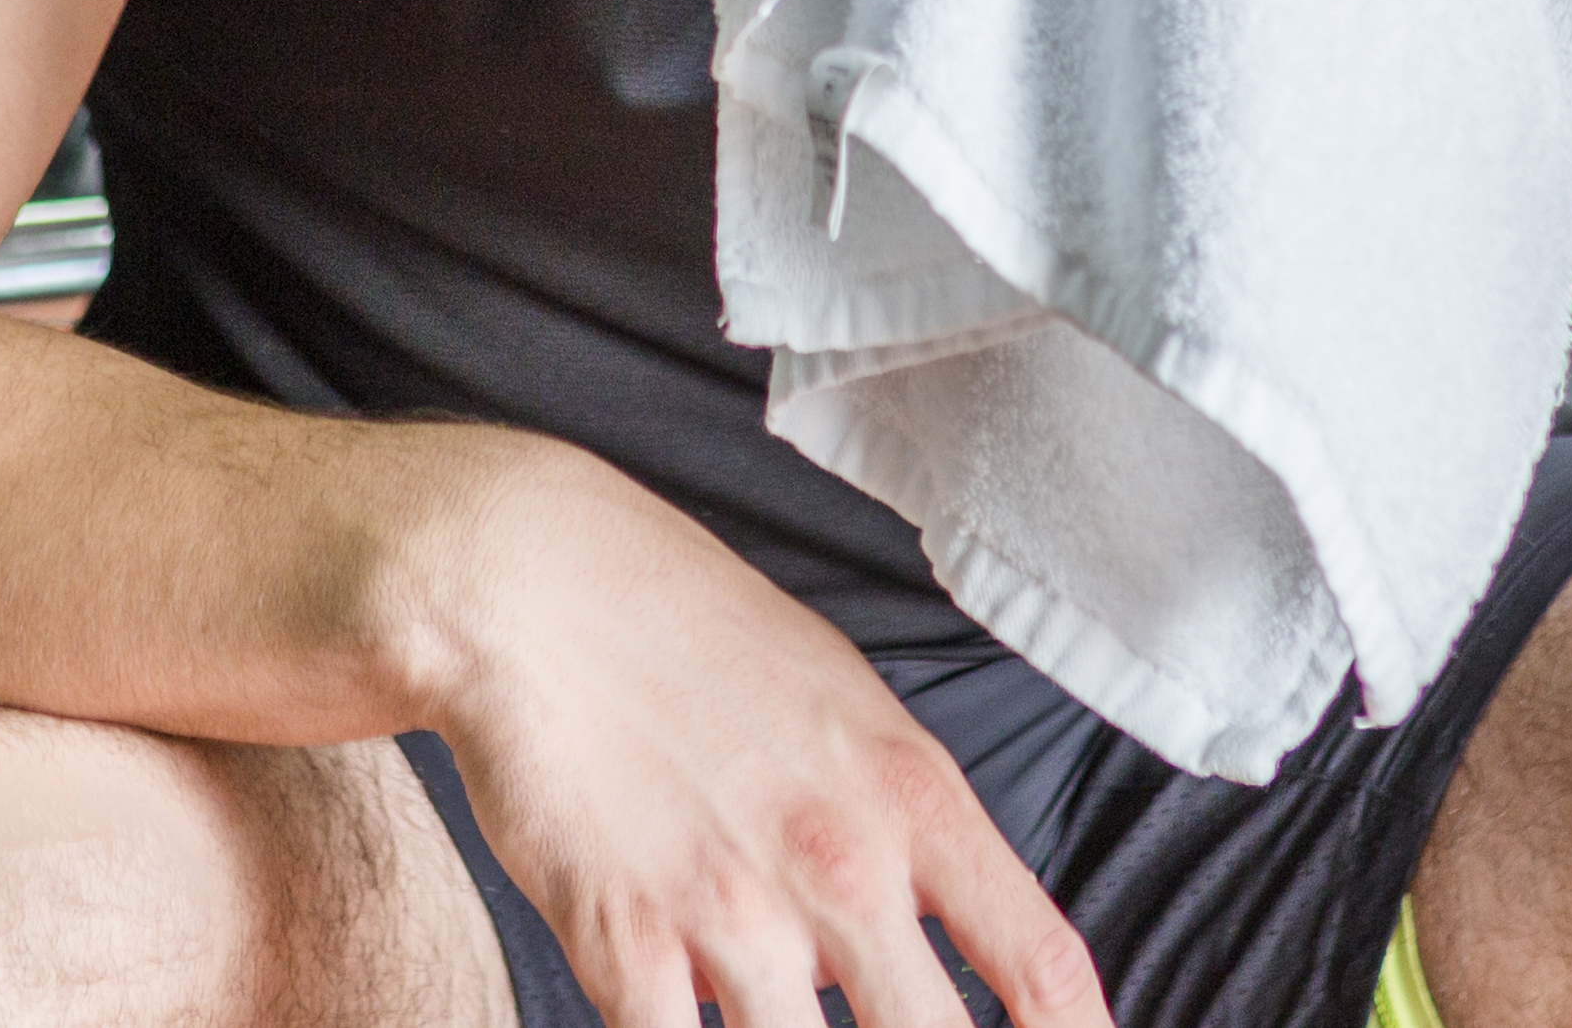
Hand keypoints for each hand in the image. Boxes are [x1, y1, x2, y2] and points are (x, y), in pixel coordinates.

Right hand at [409, 436, 1103, 1027]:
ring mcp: (734, 914)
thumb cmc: (693, 637)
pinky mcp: (624, 946)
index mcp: (913, 798)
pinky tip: (678, 1021)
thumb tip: (916, 949)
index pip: (1038, 961)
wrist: (533, 587)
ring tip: (763, 1012)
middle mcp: (843, 865)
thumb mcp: (845, 706)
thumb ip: (900, 835)